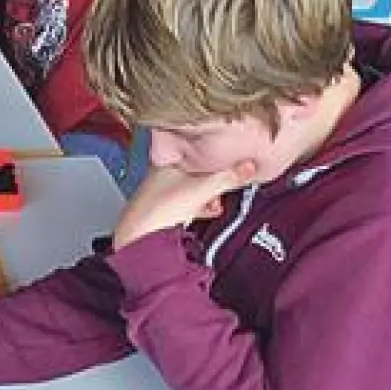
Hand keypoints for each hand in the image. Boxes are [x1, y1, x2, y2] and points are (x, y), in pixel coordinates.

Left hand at [112, 161, 256, 251]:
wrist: (140, 238)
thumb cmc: (161, 209)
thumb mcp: (202, 189)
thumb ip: (227, 178)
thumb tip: (250, 166)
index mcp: (168, 161)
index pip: (196, 151)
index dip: (214, 155)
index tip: (231, 159)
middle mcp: (163, 175)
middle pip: (197, 171)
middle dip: (215, 178)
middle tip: (229, 181)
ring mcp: (163, 194)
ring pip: (193, 189)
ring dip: (209, 195)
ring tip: (218, 200)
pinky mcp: (165, 212)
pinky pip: (189, 204)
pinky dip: (201, 207)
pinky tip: (210, 211)